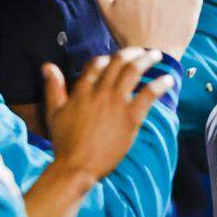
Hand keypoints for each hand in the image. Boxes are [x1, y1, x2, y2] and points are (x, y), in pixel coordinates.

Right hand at [41, 49, 174, 180]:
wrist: (77, 165)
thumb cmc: (64, 142)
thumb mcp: (54, 111)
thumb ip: (53, 87)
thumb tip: (47, 66)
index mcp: (83, 90)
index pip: (97, 64)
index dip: (108, 58)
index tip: (115, 59)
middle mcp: (100, 92)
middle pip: (118, 62)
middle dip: (131, 53)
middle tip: (141, 51)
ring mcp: (116, 103)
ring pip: (133, 72)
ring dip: (147, 60)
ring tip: (157, 56)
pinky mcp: (131, 117)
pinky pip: (148, 94)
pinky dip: (159, 84)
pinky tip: (168, 79)